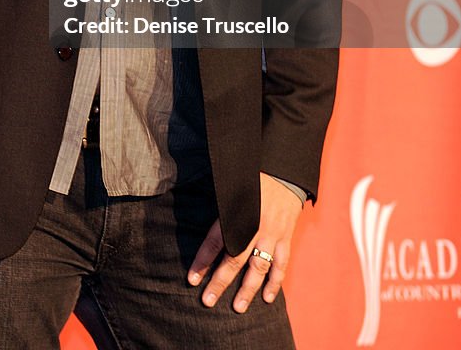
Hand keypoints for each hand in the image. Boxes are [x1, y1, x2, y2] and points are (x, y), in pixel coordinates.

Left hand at [187, 173, 302, 312]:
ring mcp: (271, 234)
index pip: (214, 241)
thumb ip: (220, 206)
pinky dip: (275, 282)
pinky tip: (268, 298)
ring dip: (248, 289)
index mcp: (235, 212)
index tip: (192, 279)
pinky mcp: (285, 237)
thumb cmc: (252, 177)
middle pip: (234, 259)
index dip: (202, 261)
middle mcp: (252, 226)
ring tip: (238, 307)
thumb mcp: (231, 186)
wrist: (283, 170)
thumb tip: (204, 222)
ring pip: (258, 267)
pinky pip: (280, 264)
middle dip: (220, 281)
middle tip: (208, 300)